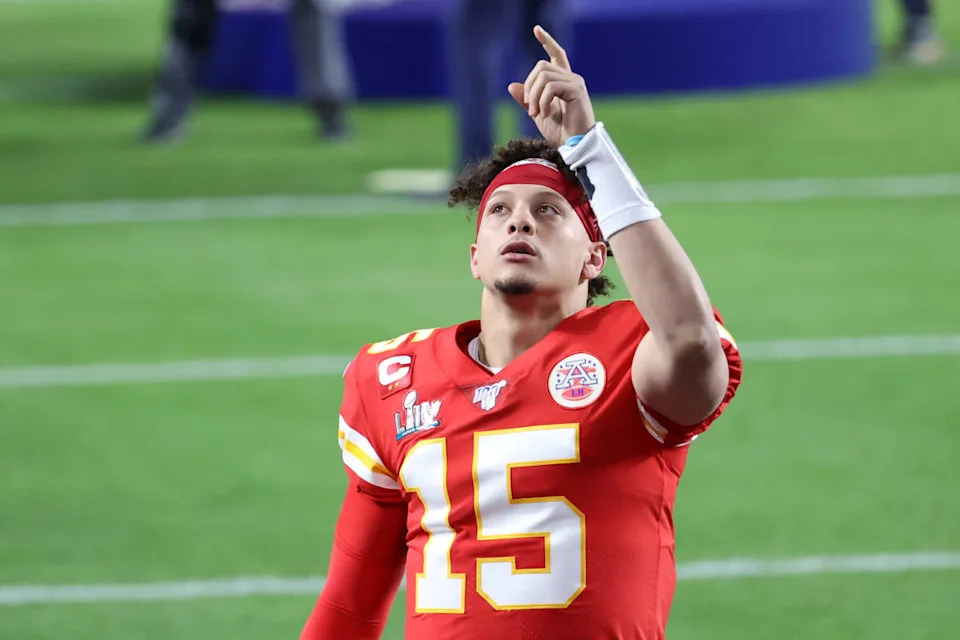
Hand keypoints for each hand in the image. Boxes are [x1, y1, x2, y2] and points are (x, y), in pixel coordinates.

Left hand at [508, 25, 595, 147]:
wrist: (574, 146)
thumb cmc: (560, 133)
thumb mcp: (537, 114)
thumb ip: (526, 100)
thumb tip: (511, 85)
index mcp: (562, 82)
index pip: (556, 55)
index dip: (547, 41)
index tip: (536, 30)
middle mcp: (571, 78)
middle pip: (541, 66)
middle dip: (529, 86)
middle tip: (530, 109)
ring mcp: (575, 83)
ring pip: (544, 75)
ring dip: (534, 96)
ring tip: (536, 114)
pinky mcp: (577, 90)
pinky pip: (550, 87)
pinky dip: (542, 101)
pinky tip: (544, 115)